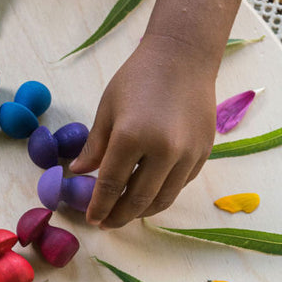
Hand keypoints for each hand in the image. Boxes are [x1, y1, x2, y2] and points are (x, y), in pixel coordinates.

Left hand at [71, 36, 217, 229]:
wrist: (183, 58)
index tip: (91, 218)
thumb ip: (95, 146)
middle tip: (106, 223)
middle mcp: (164, 150)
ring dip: (143, 211)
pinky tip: (149, 193)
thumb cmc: (138, 78)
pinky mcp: (203, 153)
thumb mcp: (108, 109)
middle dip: (120, 216)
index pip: (112, 185)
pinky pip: (180, 184)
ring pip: (164, 198)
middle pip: (139, 199)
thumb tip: (79, 173)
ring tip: (126, 213)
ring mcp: (188, 154)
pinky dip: (163, 193)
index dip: (99, 206)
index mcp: (132, 137)